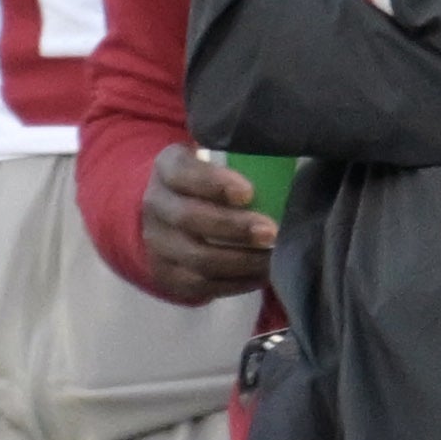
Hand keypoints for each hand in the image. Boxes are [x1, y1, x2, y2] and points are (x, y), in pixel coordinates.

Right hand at [141, 143, 278, 301]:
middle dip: (233, 227)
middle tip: (271, 231)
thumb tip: (284, 154)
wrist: (168, 215)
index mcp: (168, 169)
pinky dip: (236, 283)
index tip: (248, 192)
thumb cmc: (208, 182)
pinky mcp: (166, 275)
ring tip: (273, 258)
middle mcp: (156, 205)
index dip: (214, 183)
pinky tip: (262, 275)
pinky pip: (201, 285)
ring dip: (240, 261)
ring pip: (196, 258)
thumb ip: (240, 158)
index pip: (183, 172)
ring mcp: (157, 244)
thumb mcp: (215, 159)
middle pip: (189, 218)